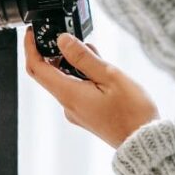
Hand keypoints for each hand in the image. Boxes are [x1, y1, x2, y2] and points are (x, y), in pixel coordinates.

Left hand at [23, 26, 158, 148]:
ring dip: (74, 64)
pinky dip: (82, 76)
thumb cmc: (132, 112)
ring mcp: (77, 112)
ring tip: (96, 53)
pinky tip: (100, 70)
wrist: (144, 141)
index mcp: (69, 94)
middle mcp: (68, 105)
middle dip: (55, 53)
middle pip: (50, 74)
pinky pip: (76, 90)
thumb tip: (63, 41)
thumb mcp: (110, 76)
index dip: (30, 48)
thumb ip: (84, 58)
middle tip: (71, 37)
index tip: (31, 32)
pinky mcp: (87, 114)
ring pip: (66, 81)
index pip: (37, 68)